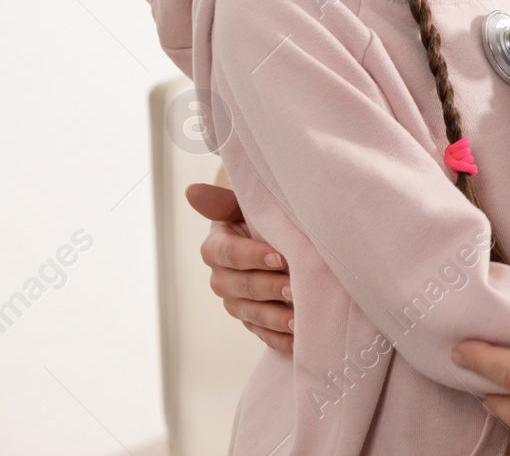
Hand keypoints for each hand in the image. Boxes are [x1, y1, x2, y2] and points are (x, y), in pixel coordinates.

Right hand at [185, 183, 293, 351]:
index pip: (228, 253)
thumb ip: (222, 201)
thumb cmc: (261, 215)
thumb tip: (191, 191)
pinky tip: (297, 339)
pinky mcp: (252, 320)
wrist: (273, 234)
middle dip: (267, 288)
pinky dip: (278, 338)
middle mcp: (221, 278)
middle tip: (294, 289)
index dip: (252, 256)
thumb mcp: (245, 205)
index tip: (280, 257)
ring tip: (298, 318)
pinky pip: (261, 333)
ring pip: (250, 313)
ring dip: (273, 317)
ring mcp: (236, 302)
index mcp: (216, 247)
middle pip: (240, 287)